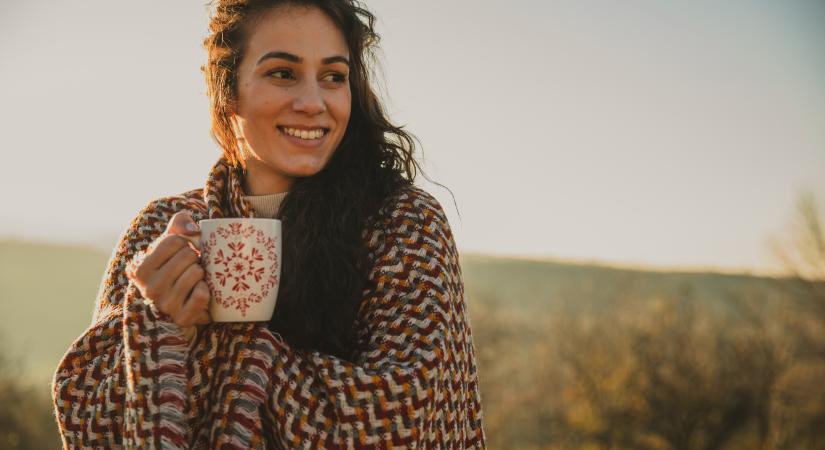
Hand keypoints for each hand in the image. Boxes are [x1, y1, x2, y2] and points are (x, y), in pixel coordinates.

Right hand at [130, 211, 211, 327]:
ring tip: (194, 280)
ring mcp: (166, 305)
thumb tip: (192, 230)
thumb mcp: (170, 244)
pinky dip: (206, 290)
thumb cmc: (174, 268)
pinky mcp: (183, 317)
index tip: (182, 252)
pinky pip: (202, 294)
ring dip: (201, 274)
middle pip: (188, 256)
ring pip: (196, 272)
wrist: (179, 305)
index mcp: (141, 269)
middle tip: (189, 267)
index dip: (185, 243)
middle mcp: (149, 288)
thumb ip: (178, 224)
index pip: (174, 241)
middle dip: (194, 258)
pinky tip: (199, 292)